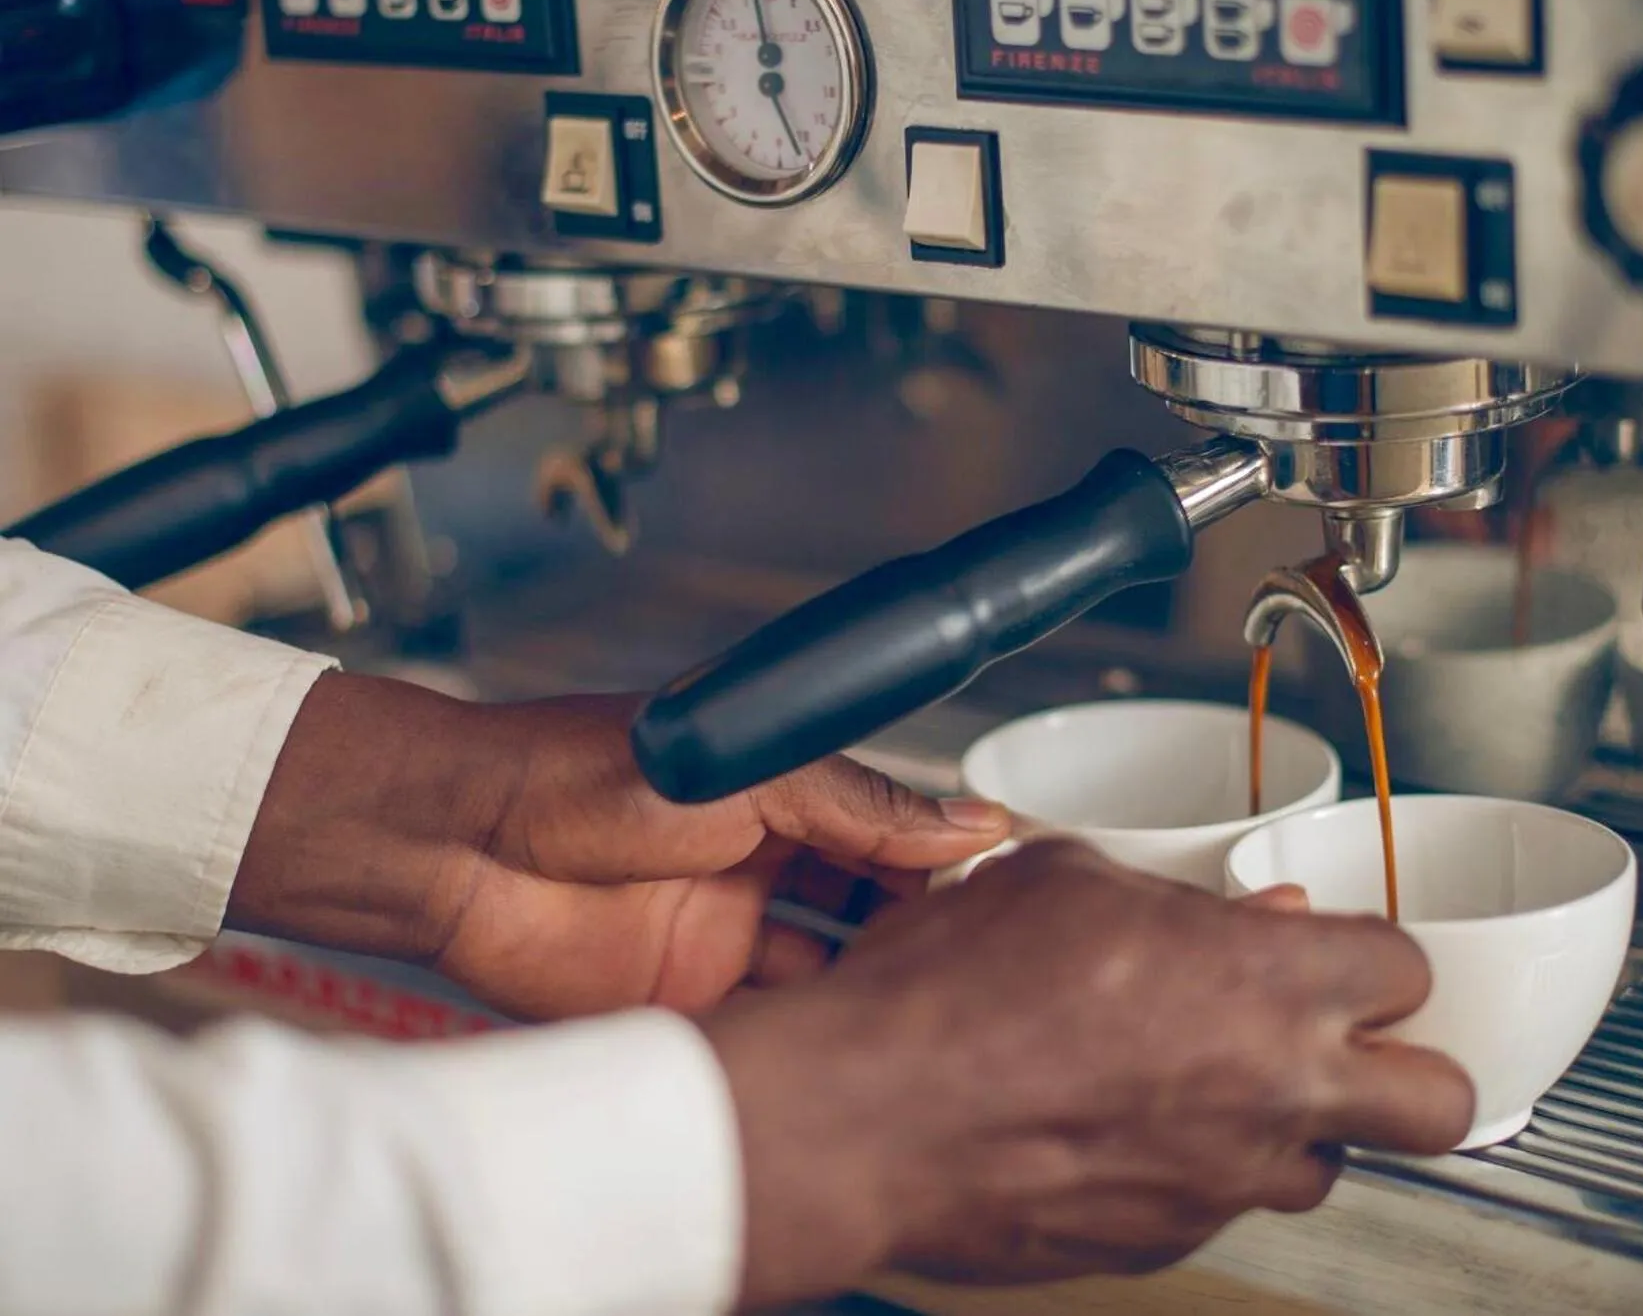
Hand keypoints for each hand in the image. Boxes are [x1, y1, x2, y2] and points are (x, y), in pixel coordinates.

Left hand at [228, 673, 1009, 1019]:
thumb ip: (860, 804)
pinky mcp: (689, 1001)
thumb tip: (969, 819)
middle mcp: (763, 866)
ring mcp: (728, 936)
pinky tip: (859, 1043)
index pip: (893, 833)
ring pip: (833, 975)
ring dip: (878, 991)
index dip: (950, 861)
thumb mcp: (747, 773)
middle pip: (873, 911)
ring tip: (937, 1008)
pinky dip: (816, 1037)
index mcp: (782, 795)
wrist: (458, 845)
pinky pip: (773, 1027)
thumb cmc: (576, 771)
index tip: (1010, 888)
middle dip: (926, 935)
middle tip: (984, 961)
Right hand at [701, 840, 1473, 1307]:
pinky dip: (1195, 1172)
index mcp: (1267, 980)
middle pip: (1440, 1103)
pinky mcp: (1166, 1242)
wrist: (867, 1116)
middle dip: (1412, 1073)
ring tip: (1211, 1088)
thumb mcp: (1064, 879)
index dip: (1375, 959)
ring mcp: (1225, 1181)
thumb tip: (1241, 915)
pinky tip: (1124, 1130)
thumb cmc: (950, 992)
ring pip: (1325, 1170)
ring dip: (1291, 1128)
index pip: (1407, 971)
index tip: (1342, 957)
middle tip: (1358, 1052)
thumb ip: (1175, 895)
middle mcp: (1273, 1090)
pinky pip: (1219, 1207)